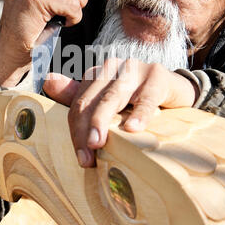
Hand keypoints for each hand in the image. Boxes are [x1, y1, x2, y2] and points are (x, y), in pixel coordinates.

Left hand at [43, 58, 199, 167]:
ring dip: (103, 121)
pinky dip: (140, 114)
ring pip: (113, 97)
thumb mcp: (108, 100)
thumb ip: (77, 94)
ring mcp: (134, 69)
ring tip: (98, 144)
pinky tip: (133, 129)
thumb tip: (47, 81)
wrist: (177, 91)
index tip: (81, 158)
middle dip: (85, 130)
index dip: (76, 130)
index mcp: (97, 74)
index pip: (79, 103)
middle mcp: (112, 67)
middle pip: (91, 100)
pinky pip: (146, 97)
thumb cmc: (138, 99)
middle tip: (86, 157)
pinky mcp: (157, 75)